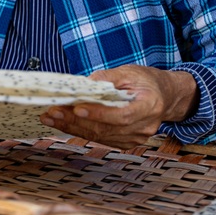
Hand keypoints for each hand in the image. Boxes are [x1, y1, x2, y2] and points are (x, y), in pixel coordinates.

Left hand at [40, 65, 197, 149]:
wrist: (163, 96)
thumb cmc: (146, 81)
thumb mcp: (129, 71)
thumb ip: (108, 77)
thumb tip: (84, 85)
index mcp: (150, 106)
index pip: (122, 115)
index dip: (99, 114)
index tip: (77, 108)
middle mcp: (145, 127)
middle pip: (107, 129)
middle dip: (77, 121)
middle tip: (54, 111)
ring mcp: (136, 138)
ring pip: (100, 136)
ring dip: (73, 127)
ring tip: (52, 117)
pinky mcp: (126, 142)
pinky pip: (101, 138)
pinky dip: (81, 131)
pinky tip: (64, 123)